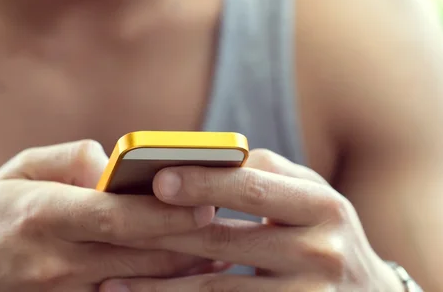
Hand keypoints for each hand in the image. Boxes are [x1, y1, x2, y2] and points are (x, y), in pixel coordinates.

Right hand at [0, 141, 218, 291]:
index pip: (116, 214)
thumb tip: (114, 163)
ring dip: (187, 267)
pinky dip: (163, 287)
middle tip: (234, 221)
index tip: (208, 198)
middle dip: (191, 238)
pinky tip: (191, 276)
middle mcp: (58, 259)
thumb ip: (69, 159)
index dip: (165, 209)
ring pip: (142, 282)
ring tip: (226, 248)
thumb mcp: (15, 173)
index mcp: (44, 215)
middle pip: (140, 252)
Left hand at [101, 149, 403, 291]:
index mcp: (322, 204)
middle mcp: (320, 250)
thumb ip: (268, 176)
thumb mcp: (314, 198)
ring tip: (112, 283)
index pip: (251, 188)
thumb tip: (204, 162)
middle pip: (224, 240)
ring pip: (217, 290)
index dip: (201, 183)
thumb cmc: (331, 237)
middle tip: (111, 228)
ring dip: (159, 288)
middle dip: (162, 234)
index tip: (156, 180)